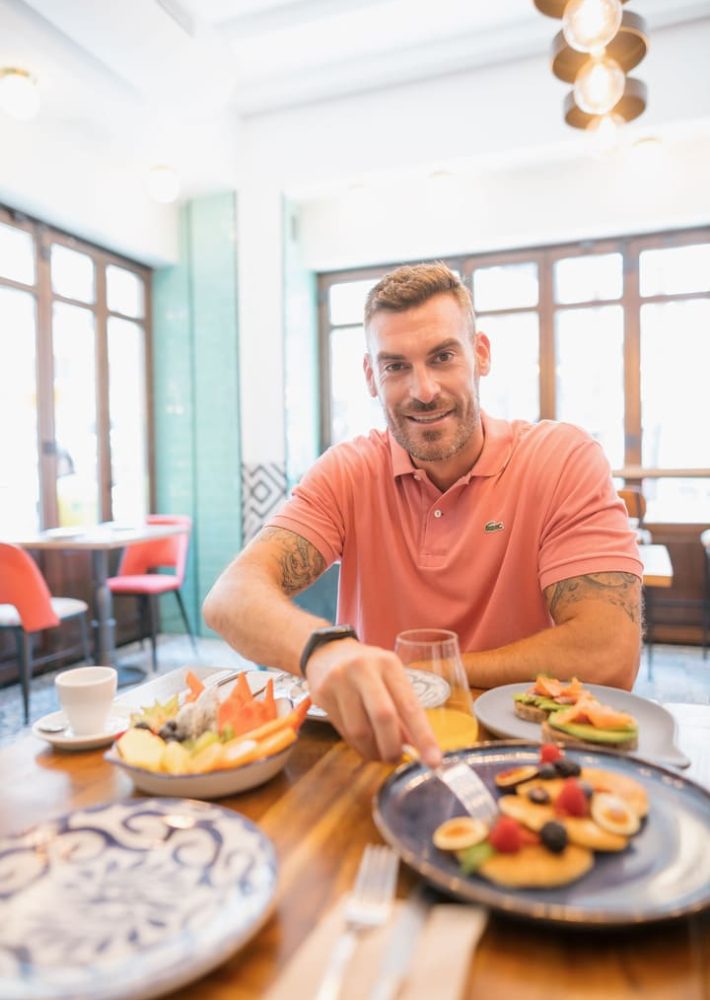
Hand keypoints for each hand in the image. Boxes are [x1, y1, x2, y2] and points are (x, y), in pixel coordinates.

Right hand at [304, 638, 441, 767]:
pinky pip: (343, 731)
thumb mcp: (389, 679)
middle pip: (383, 716)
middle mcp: (364, 668)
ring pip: (360, 730)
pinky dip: (356, 744)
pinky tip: (361, 742)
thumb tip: (415, 747)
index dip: (423, 736)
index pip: (410, 705)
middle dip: (392, 747)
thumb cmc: (367, 668)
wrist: (327, 651)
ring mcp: (340, 680)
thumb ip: (402, 710)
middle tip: (396, 760)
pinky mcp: (322, 694)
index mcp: (389, 664)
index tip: (433, 761)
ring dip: (372, 750)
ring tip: (378, 753)